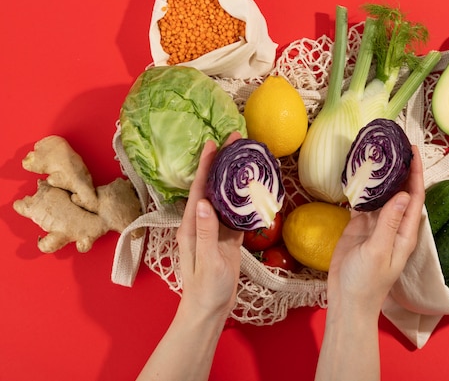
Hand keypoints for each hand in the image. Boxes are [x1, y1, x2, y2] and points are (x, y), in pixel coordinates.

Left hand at [175, 132, 243, 319]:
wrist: (209, 310)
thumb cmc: (205, 288)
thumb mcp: (207, 260)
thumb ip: (206, 232)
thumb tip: (204, 201)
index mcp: (191, 225)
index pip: (199, 189)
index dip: (205, 165)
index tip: (212, 143)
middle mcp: (202, 223)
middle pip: (212, 187)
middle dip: (221, 163)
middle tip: (235, 140)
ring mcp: (215, 230)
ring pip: (226, 198)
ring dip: (234, 178)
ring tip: (246, 158)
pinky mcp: (227, 239)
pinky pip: (237, 215)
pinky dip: (245, 201)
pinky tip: (255, 189)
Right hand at [327, 145, 424, 316]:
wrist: (347, 300)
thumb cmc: (367, 282)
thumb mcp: (379, 251)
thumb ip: (389, 223)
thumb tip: (403, 194)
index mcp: (405, 232)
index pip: (415, 197)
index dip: (416, 173)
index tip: (414, 151)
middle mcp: (393, 225)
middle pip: (400, 192)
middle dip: (401, 169)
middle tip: (395, 145)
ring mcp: (376, 226)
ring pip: (381, 196)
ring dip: (381, 177)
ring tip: (377, 154)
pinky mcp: (359, 228)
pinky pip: (363, 204)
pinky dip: (361, 190)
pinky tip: (357, 175)